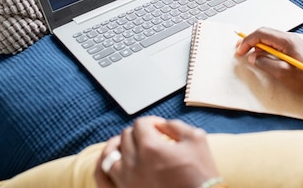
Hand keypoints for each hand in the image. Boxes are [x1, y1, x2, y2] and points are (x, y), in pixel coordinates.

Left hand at [95, 116, 218, 187]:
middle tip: (150, 137)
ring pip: (110, 155)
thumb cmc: (200, 175)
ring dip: (118, 146)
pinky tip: (109, 161)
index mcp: (151, 147)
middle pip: (126, 136)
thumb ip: (176, 125)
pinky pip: (102, 178)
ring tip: (126, 145)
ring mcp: (126, 181)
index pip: (141, 124)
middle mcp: (134, 163)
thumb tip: (162, 125)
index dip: (152, 122)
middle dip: (139, 132)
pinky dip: (102, 166)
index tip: (160, 128)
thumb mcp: (197, 139)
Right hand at [236, 27, 302, 96]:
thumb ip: (265, 63)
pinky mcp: (293, 49)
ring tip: (247, 53)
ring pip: (269, 39)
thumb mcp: (282, 73)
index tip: (240, 51)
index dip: (248, 41)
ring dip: (257, 45)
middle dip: (250, 41)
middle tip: (240, 49)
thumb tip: (253, 58)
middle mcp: (289, 38)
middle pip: (264, 33)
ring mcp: (292, 43)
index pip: (262, 34)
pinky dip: (265, 49)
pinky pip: (275, 44)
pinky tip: (261, 56)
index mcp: (286, 41)